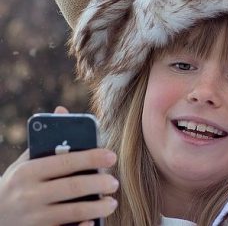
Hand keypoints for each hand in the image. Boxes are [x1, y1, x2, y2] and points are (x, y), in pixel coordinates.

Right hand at [0, 106, 118, 225]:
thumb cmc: (16, 185)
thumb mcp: (23, 163)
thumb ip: (45, 141)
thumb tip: (62, 110)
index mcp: (28, 171)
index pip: (66, 161)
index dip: (92, 158)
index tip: (112, 156)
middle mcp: (29, 195)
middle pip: (72, 187)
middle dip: (98, 184)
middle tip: (115, 183)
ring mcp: (32, 219)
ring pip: (72, 212)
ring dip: (96, 207)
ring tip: (112, 203)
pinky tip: (93, 224)